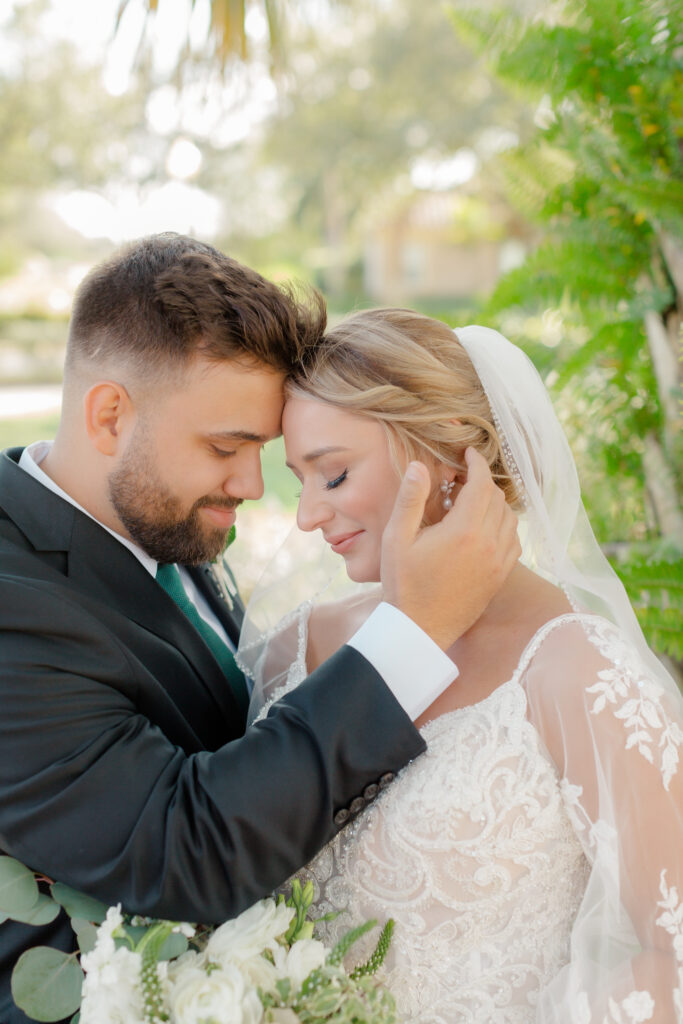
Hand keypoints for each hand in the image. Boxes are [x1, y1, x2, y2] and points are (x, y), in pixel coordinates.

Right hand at [380, 448, 520, 649]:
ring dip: (494, 503)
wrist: (418, 629)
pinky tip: (484, 528)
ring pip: (510, 518)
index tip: (467, 453)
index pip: (481, 484)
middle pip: (497, 498)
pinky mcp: (500, 577)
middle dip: (482, 482)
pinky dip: (504, 526)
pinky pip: (514, 541)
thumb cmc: (403, 584)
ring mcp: (498, 563)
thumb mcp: (397, 538)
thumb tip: (420, 465)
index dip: (476, 463)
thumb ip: (410, 498)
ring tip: (471, 502)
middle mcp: (488, 544)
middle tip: (461, 479)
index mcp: (464, 531)